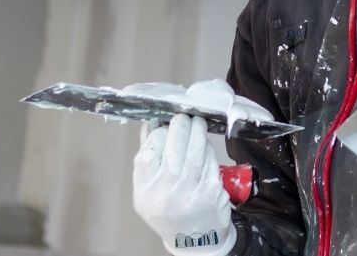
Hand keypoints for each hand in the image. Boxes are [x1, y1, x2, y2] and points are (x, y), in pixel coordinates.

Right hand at [133, 114, 236, 254]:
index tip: (165, 126)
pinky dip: (208, 149)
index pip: (150, 148)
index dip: (159, 133)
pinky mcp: (211, 190)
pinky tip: (205, 146)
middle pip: (175, 144)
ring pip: (195, 148)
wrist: (193, 238)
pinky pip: (210, 160)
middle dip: (182, 124)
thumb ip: (147, 158)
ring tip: (197, 124)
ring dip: (198, 131)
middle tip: (185, 117)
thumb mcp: (147, 190)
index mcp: (144, 189)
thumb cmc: (167, 208)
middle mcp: (165, 191)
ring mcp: (190, 191)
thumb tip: (151, 124)